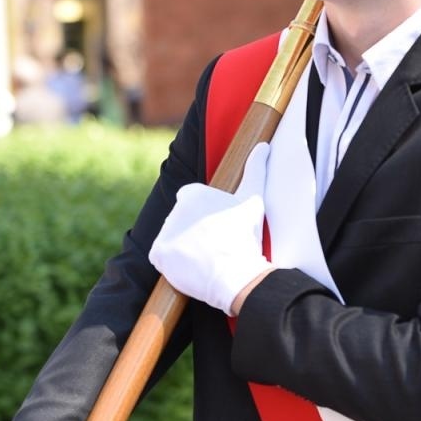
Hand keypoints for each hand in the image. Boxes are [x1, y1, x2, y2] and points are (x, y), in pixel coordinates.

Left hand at [149, 142, 272, 314]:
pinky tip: (191, 267)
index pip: (192, 203)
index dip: (206, 218)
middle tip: (216, 246)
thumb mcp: (254, 199)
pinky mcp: (157, 253)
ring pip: (173, 239)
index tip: (220, 229)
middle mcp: (174, 209)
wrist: (236, 274)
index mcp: (192, 193)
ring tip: (206, 259)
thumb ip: (255, 169)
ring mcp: (165, 232)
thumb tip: (263, 146)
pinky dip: (172, 264)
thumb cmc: (246, 238)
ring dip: (184, 248)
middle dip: (194, 233)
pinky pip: (161, 257)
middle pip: (182, 222)